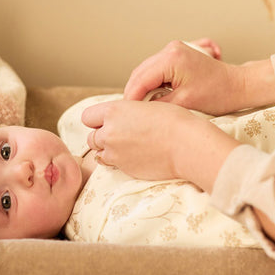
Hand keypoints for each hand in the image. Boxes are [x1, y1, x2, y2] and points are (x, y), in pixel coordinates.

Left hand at [80, 99, 237, 190]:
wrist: (186, 145)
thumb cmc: (174, 121)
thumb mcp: (146, 106)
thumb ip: (126, 112)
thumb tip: (120, 118)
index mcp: (114, 111)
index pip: (88, 116)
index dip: (97, 119)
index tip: (109, 121)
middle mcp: (109, 132)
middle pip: (91, 137)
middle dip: (102, 136)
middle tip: (121, 135)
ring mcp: (114, 152)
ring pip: (98, 153)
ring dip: (108, 150)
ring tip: (127, 146)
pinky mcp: (123, 168)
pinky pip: (111, 164)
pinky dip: (117, 161)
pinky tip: (134, 156)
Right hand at [123, 40, 274, 114]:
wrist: (238, 85)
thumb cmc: (218, 94)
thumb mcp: (184, 103)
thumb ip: (159, 105)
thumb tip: (140, 111)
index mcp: (171, 58)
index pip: (141, 79)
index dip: (131, 98)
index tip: (126, 116)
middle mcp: (170, 49)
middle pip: (140, 73)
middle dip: (133, 93)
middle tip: (128, 114)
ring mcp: (173, 50)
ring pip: (145, 71)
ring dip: (140, 88)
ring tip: (137, 108)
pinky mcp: (176, 55)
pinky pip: (155, 70)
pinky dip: (150, 83)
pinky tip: (148, 98)